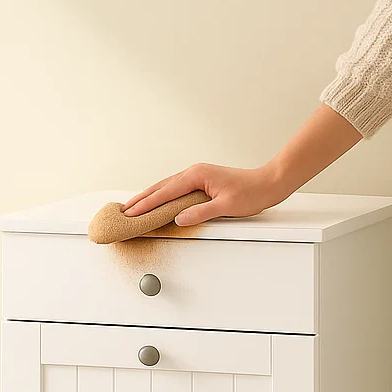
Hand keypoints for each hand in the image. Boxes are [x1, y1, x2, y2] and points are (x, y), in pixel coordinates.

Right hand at [122, 162, 292, 225]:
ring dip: (150, 196)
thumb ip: (200, 213)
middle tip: (123, 210)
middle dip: (141, 199)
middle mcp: (194, 172)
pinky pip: (176, 188)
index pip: (165, 192)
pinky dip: (162, 195)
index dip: (146, 204)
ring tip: (134, 206)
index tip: (130, 213)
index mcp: (196, 176)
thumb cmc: (251, 193)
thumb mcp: (225, 207)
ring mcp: (197, 174)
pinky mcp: (201, 180)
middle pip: (161, 186)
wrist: (268, 182)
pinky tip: (157, 201)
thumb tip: (177, 219)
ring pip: (166, 186)